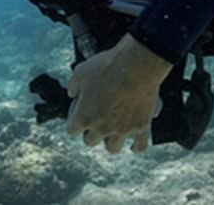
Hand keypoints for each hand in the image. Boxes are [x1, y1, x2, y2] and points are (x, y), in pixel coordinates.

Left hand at [65, 34, 174, 153]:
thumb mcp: (80, 71)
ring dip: (110, 141)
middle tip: (96, 117)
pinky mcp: (141, 126)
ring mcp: (122, 129)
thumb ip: (73, 87)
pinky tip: (133, 146)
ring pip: (113, 148)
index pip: (72, 129)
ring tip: (112, 131)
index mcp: (84, 117)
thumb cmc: (107, 66)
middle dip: (90, 130)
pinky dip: (136, 147)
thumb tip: (73, 93)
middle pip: (90, 141)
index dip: (74, 117)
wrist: (136, 64)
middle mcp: (102, 128)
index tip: (79, 107)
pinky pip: (140, 145)